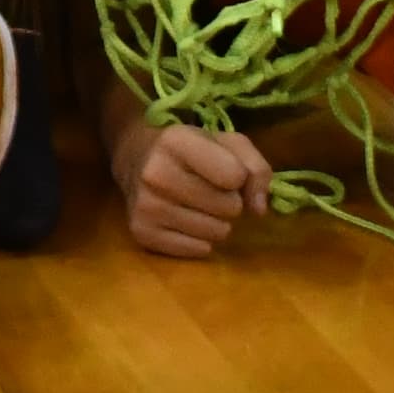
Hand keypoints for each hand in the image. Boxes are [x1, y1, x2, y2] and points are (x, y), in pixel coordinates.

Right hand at [114, 118, 272, 258]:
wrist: (135, 158)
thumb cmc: (191, 150)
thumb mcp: (226, 143)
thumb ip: (256, 168)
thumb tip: (258, 209)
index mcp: (176, 142)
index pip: (235, 176)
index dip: (239, 177)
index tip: (223, 171)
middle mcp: (155, 173)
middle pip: (230, 208)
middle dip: (228, 202)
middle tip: (210, 190)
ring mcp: (146, 206)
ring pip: (218, 233)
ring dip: (216, 222)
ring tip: (198, 205)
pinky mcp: (142, 234)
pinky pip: (200, 250)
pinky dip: (200, 240)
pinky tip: (184, 220)